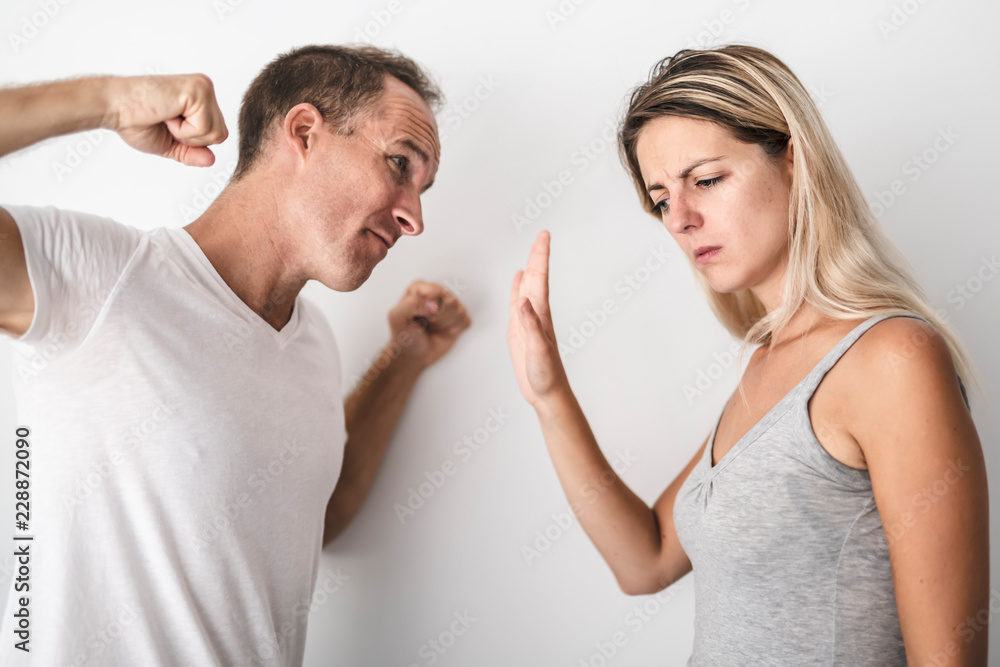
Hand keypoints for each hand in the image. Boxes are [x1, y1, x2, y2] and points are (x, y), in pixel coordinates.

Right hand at [110, 73, 228, 166]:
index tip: (168, 125)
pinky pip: (204, 128)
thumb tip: (212, 160)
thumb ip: (192, 152)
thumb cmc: (135, 121)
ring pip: (215, 133)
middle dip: (192, 139)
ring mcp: (203, 87)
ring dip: (186, 134)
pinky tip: (166, 113)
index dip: (192, 142)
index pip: (217, 134)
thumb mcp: (170, 144)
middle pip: (220, 135)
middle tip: (166, 121)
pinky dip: (182, 130)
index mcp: (200, 98)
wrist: (113, 108)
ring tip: (166, 116)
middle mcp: (205, 88)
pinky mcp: (198, 90)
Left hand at [387, 280, 470, 369]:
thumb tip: (432, 303)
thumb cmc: (404, 335)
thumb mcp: (397, 318)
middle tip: (427, 322)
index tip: (423, 314)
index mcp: (419, 288)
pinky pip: (465, 321)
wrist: (414, 355)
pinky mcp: (461, 318)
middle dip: (437, 315)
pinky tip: (443, 332)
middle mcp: (437, 293)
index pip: (431, 288)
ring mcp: (451, 305)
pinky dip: (454, 330)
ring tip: (433, 327)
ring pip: (458, 310)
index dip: (429, 302)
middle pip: (448, 298)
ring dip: (443, 324)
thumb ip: (409, 304)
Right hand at [507, 230, 570, 407]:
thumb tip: (523, 300)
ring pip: (527, 287)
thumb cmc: (546, 375)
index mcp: (541, 314)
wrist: (547, 392)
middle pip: (535, 278)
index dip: (540, 256)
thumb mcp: (537, 350)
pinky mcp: (519, 330)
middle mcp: (536, 313)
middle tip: (542, 234)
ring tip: (531, 251)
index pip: (539, 278)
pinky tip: (517, 280)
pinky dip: (517, 288)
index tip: (544, 235)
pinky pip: (516, 302)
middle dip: (537, 256)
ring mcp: (527, 320)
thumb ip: (530, 325)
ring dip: (528, 268)